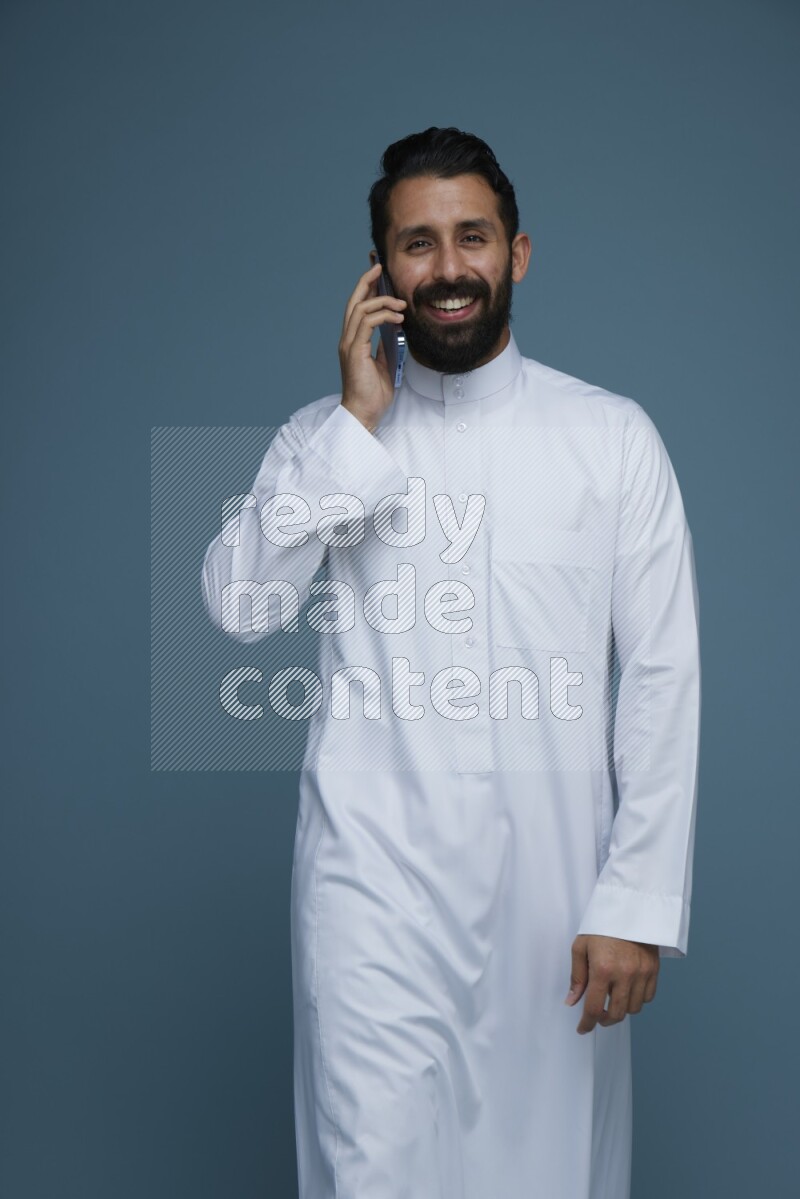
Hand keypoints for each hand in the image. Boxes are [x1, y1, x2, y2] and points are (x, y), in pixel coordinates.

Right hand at [338, 261, 405, 432]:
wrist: (364, 413)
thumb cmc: (373, 393)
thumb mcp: (384, 363)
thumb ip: (386, 344)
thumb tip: (395, 328)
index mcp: (354, 340)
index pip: (358, 307)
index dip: (367, 288)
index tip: (379, 274)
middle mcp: (348, 339)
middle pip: (354, 301)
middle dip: (367, 281)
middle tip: (380, 266)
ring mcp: (349, 344)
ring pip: (360, 308)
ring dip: (382, 300)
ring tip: (402, 304)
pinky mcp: (354, 351)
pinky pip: (367, 323)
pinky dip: (383, 315)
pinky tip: (398, 318)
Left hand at [565, 934, 659, 1034]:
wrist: (629, 908)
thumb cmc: (601, 926)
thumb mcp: (581, 947)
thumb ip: (577, 977)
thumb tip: (572, 1001)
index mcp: (602, 969)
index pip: (594, 1007)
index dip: (587, 1023)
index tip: (583, 1029)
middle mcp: (624, 974)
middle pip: (616, 1014)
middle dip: (604, 1019)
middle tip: (598, 1015)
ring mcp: (641, 973)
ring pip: (633, 1008)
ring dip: (621, 1009)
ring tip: (612, 999)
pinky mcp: (654, 970)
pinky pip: (647, 998)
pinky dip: (637, 1000)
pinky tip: (627, 991)